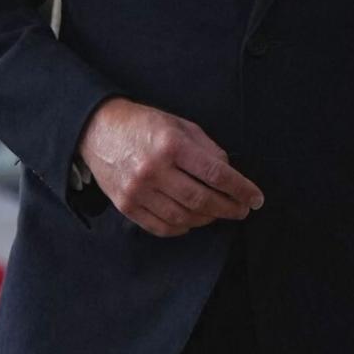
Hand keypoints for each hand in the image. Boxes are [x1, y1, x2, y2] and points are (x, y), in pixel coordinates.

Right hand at [78, 96, 263, 237]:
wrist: (98, 130)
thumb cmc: (144, 125)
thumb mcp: (180, 125)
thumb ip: (207, 149)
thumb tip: (229, 173)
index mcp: (171, 145)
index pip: (216, 173)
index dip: (240, 189)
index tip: (255, 198)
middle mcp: (154, 169)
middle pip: (201, 199)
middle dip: (228, 208)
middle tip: (242, 210)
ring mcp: (138, 190)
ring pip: (183, 217)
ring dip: (208, 219)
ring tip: (218, 213)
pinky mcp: (126, 205)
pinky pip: (161, 227)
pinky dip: (183, 227)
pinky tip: (193, 220)